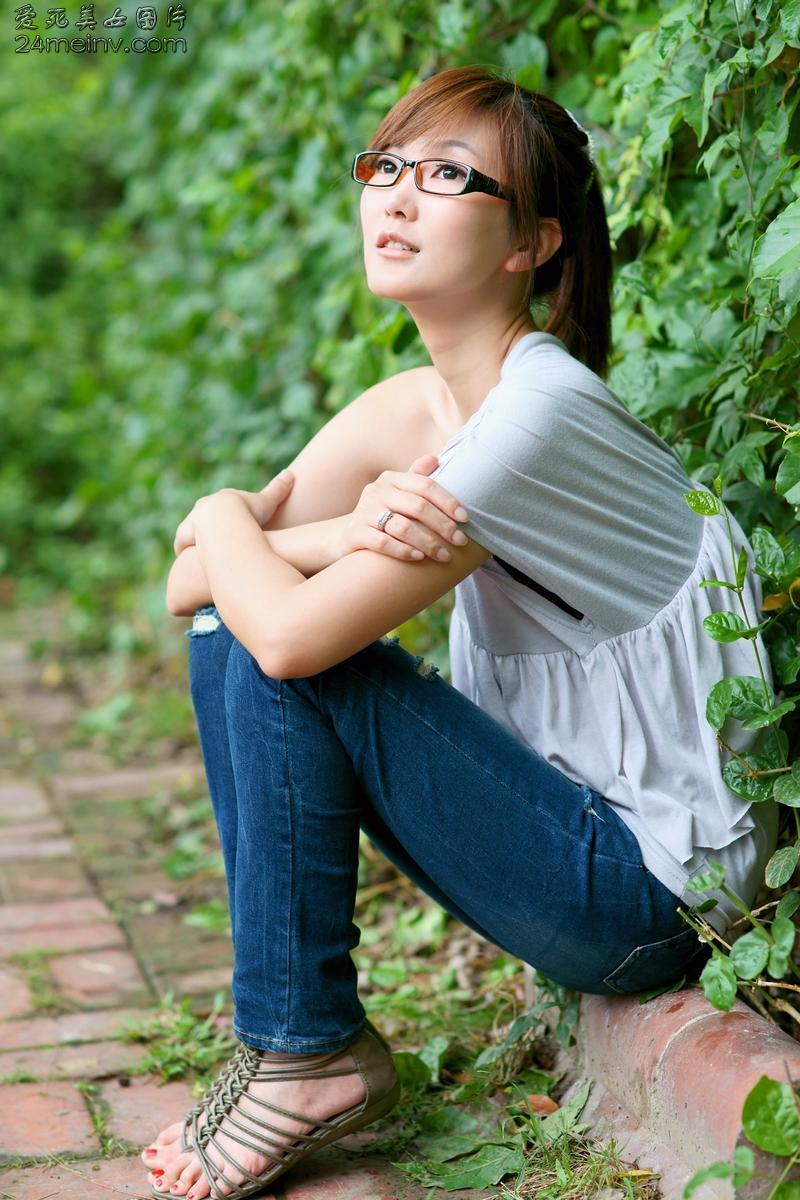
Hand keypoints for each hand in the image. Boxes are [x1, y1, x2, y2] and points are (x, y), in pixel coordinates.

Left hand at [173, 470, 294, 555]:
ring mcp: (191, 520)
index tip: (230, 527)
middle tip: (216, 544)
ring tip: (202, 556)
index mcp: (221, 500)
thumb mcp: (267, 501)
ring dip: (194, 541)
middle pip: (203, 518)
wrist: (225, 516)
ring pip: (189, 531)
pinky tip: (194, 560)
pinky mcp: (184, 535)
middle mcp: (202, 507)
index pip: (221, 508)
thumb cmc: (249, 510)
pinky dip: (186, 550)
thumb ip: (278, 490)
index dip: (226, 518)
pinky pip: (182, 544)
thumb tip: (290, 473)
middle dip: (208, 529)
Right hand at [338, 455, 468, 562]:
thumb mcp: (399, 493)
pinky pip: (382, 542)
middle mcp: (376, 491)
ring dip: (428, 543)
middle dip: (443, 525)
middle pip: (417, 506)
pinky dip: (403, 551)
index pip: (425, 485)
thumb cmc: (384, 514)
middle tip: (461, 541)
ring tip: (444, 556)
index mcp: (391, 479)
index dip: (447, 501)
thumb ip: (417, 478)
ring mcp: (363, 512)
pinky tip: (419, 558)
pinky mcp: (354, 533)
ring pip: (402, 526)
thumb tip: (435, 459)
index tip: (465, 519)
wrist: (350, 535)